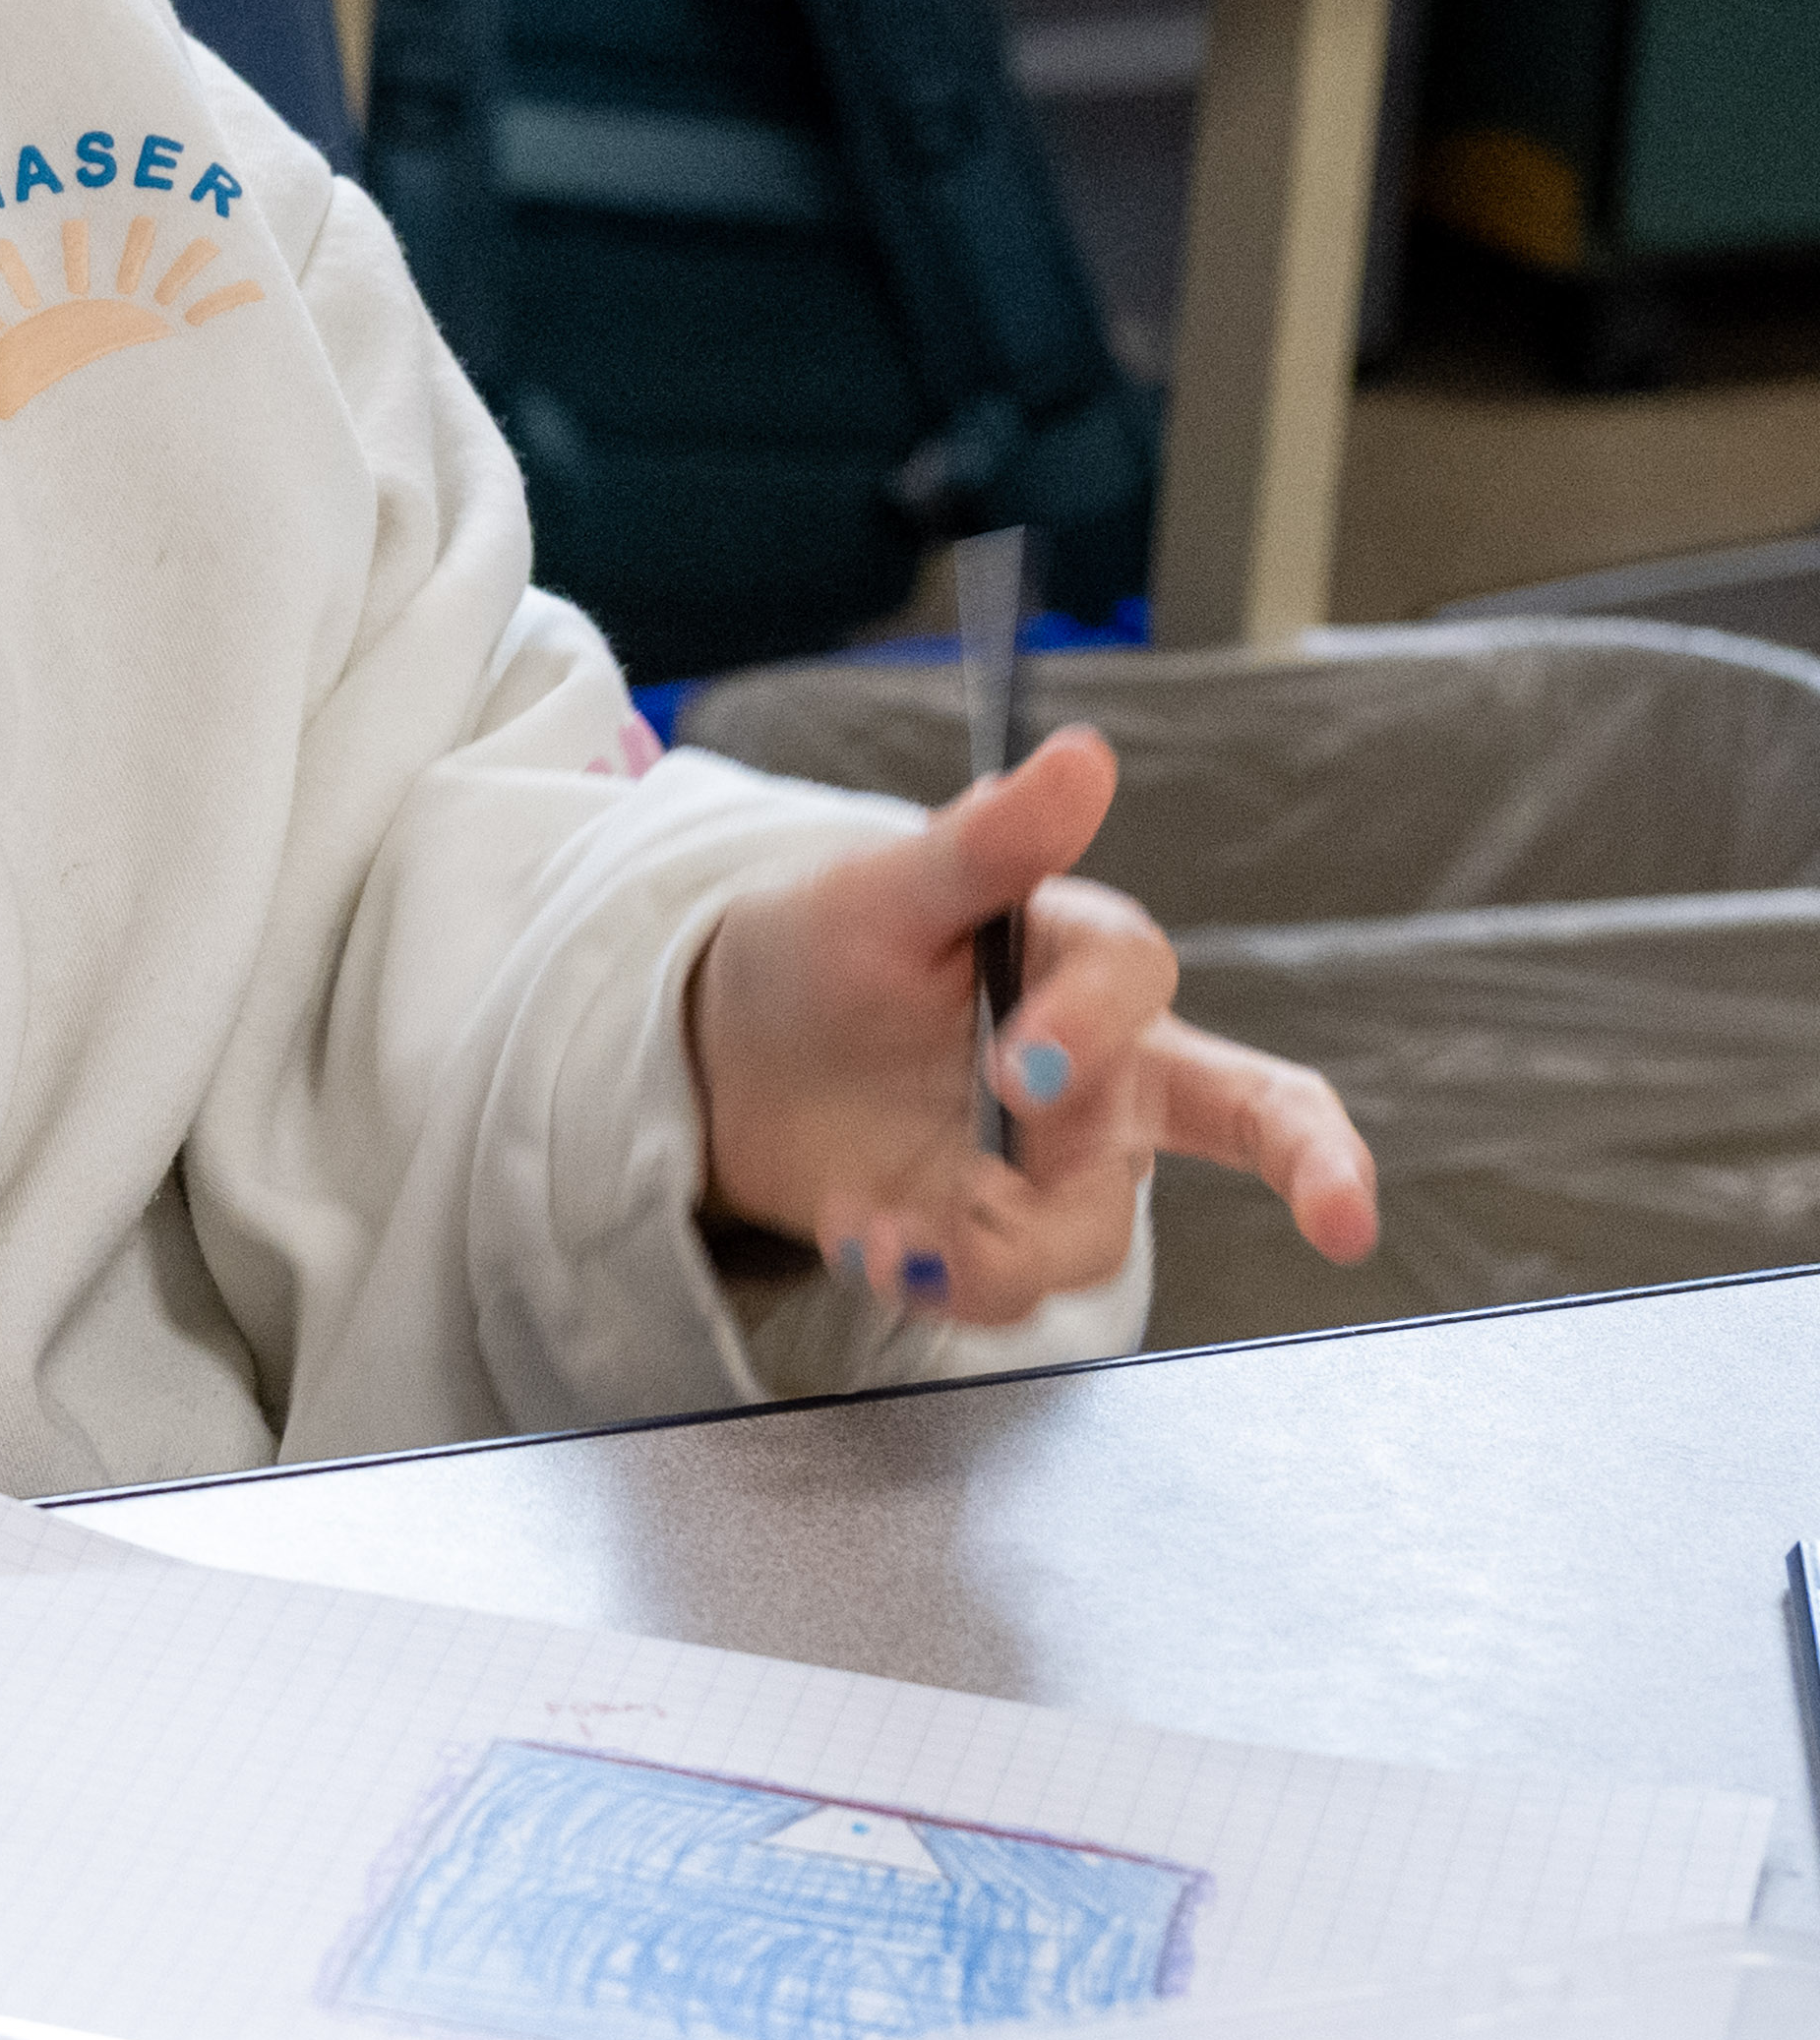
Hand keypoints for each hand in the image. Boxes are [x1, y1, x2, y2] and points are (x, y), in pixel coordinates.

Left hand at [687, 724, 1375, 1328]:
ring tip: (878, 1233)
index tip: (1030, 1067)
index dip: (1103, 1019)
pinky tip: (858, 1239)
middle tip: (1282, 1212)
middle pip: (1251, 1120)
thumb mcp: (880, 894)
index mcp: (1082, 967)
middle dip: (1306, 1162)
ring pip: (1091, 1233)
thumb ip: (984, 845)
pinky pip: (1004, 1282)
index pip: (1141, 980)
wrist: (733, 1050)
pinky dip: (930, 1276)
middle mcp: (1106, 1074)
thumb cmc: (826, 950)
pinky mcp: (997, 1237)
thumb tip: (1080, 756)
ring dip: (992, 1252)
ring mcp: (1059, 1165)